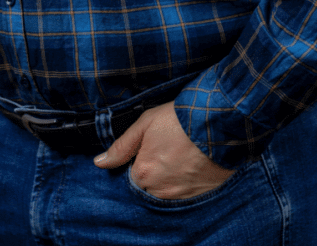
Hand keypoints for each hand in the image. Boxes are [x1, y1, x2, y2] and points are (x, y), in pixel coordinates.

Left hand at [94, 100, 234, 199]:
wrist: (217, 124)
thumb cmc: (180, 120)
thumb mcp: (145, 124)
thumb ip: (121, 146)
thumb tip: (99, 163)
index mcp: (143, 172)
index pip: (132, 174)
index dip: (141, 159)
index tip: (153, 146)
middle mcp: (159, 189)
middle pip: (148, 185)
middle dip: (154, 170)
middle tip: (168, 149)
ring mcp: (179, 195)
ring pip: (165, 191)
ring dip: (168, 178)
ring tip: (180, 156)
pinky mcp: (197, 197)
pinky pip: (183, 195)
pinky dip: (184, 182)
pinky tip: (190, 165)